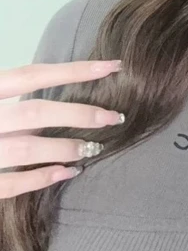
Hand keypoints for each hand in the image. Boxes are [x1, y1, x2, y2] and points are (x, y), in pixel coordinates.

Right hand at [0, 60, 123, 197]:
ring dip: (65, 148)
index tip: (113, 66)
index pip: (32, 75)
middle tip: (114, 118)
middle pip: (35, 112)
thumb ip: (12, 98)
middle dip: (79, 115)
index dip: (74, 70)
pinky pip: (10, 183)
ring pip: (27, 149)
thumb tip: (56, 92)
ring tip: (93, 149)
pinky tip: (67, 172)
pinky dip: (41, 178)